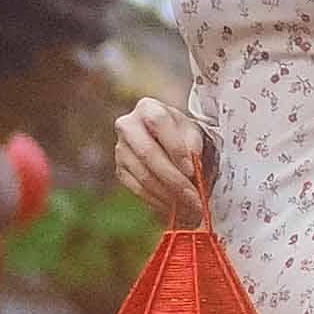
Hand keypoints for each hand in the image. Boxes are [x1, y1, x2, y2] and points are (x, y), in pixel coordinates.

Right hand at [112, 96, 209, 216]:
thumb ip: (193, 145)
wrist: (167, 142)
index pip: (158, 123)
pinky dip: (157, 199)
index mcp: (147, 108)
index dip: (175, 147)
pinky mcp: (120, 169)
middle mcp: (127, 125)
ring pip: (143, 175)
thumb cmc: (182, 135)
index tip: (192, 170)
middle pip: (148, 153)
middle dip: (173, 178)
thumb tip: (191, 167)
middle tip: (193, 197)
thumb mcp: (192, 133)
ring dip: (168, 194)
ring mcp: (121, 149)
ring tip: (188, 204)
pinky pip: (137, 188)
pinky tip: (173, 205)